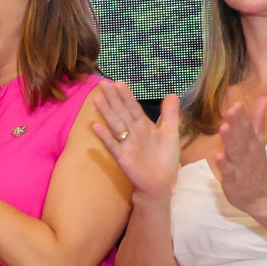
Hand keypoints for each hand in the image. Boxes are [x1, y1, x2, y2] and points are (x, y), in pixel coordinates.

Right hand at [91, 83, 182, 200]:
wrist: (160, 182)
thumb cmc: (164, 159)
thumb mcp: (171, 133)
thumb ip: (170, 114)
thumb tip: (171, 94)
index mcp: (143, 126)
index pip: (133, 107)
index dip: (126, 96)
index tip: (118, 82)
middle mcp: (132, 132)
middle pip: (121, 112)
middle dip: (113, 98)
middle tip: (103, 84)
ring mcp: (126, 144)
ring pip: (115, 125)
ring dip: (106, 112)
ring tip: (97, 99)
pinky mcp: (123, 157)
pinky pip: (112, 145)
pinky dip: (104, 136)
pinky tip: (95, 126)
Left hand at [210, 97, 266, 217]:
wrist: (262, 196)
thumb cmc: (255, 166)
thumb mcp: (258, 141)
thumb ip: (258, 121)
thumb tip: (263, 99)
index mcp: (252, 142)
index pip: (247, 126)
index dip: (241, 116)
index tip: (236, 104)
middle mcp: (248, 152)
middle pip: (242, 136)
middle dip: (237, 123)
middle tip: (232, 110)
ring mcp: (240, 166)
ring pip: (235, 151)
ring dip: (230, 140)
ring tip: (224, 127)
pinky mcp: (233, 179)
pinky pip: (228, 171)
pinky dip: (222, 164)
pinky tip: (215, 156)